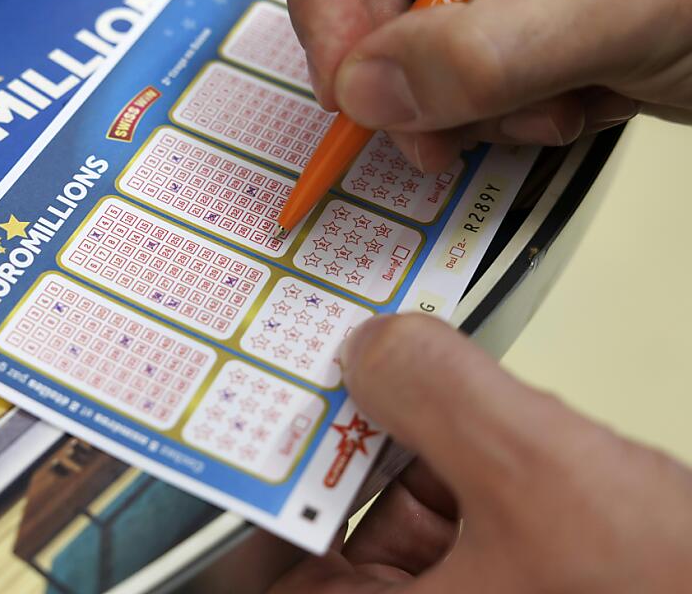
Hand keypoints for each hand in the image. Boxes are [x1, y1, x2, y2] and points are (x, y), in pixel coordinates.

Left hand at [268, 315, 691, 592]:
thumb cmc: (662, 592)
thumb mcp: (535, 475)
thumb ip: (440, 394)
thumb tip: (372, 345)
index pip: (272, 569)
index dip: (262, 491)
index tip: (264, 415)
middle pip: (335, 525)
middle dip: (344, 442)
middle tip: (334, 367)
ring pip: (396, 508)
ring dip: (405, 439)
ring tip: (405, 375)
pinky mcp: (511, 579)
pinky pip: (454, 509)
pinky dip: (460, 455)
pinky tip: (476, 414)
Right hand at [288, 0, 691, 171]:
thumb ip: (489, 50)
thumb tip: (365, 91)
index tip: (348, 82)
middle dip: (399, 69)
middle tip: (423, 133)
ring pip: (410, 40)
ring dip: (457, 102)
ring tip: (537, 115)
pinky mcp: (518, 16)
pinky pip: (458, 74)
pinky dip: (494, 113)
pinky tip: (560, 111)